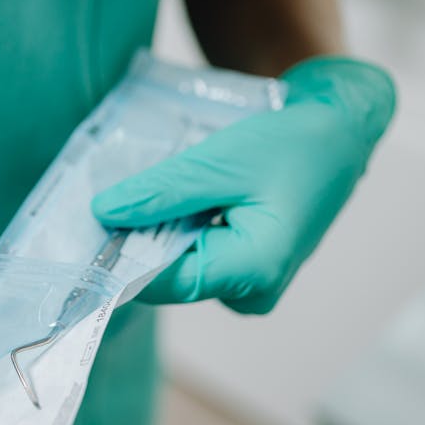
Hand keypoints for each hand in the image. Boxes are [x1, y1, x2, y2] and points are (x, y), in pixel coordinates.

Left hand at [92, 56, 395, 313]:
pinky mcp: (247, 269)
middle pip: (171, 277)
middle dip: (136, 243)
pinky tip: (169, 203)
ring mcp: (252, 285)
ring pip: (181, 266)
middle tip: (104, 207)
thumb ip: (160, 193)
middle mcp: (253, 292)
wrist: (339, 133)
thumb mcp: (218, 162)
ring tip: (141, 198)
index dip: (120, 260)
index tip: (84, 236)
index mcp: (253, 271)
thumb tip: (103, 214)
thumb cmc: (292, 145)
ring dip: (157, 233)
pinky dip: (177, 231)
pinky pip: (197, 256)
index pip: (164, 282)